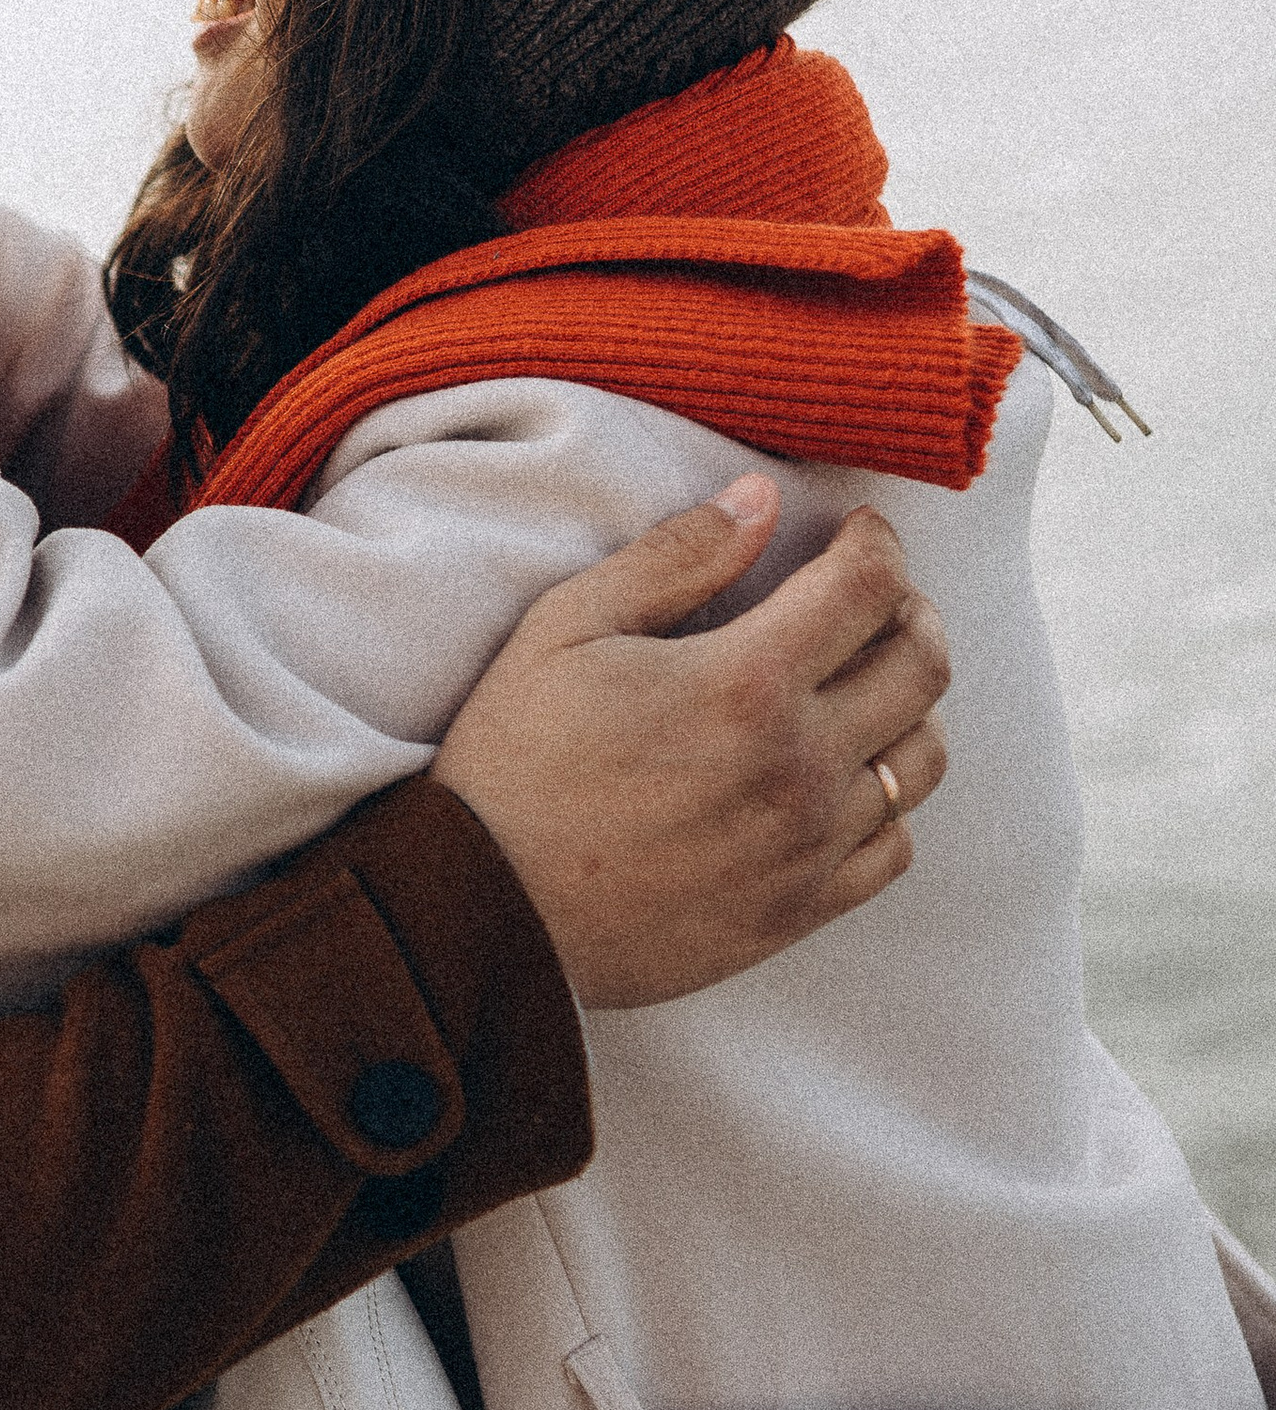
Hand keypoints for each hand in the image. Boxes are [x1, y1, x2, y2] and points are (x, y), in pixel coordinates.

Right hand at [429, 476, 950, 1010]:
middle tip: (874, 600)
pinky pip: (894, 845)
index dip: (875, 542)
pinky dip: (888, 800)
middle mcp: (799, 764)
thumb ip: (674, 557)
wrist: (487, 912)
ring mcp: (808, 844)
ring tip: (865, 686)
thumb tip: (757, 497)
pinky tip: (843, 778)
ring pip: (921, 758)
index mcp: (746, 682)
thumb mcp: (567, 628)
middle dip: (910, 611)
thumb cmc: (514, 762)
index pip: (869, 585)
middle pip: (922, 665)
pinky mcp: (799, 908)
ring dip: (909, 705)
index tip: (857, 534)